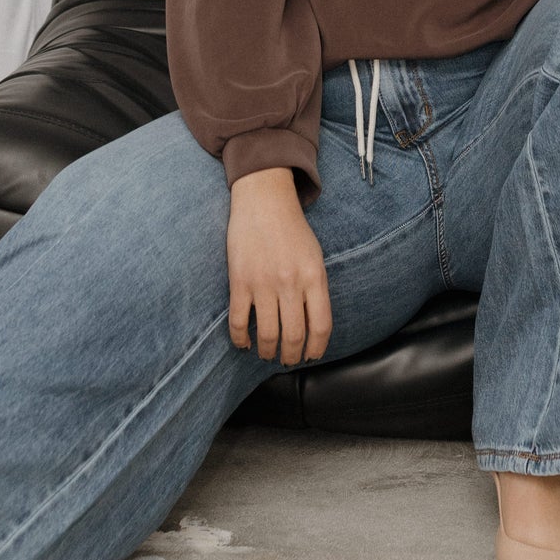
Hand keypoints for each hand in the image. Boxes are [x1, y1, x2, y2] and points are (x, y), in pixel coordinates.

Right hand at [226, 167, 332, 365]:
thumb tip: (313, 325)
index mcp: (314, 277)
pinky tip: (244, 343)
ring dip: (268, 352)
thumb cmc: (292, 229)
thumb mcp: (314, 256)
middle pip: (294, 336)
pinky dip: (241, 339)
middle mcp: (291, 283)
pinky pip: (239, 321)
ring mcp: (264, 283)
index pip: (321, 326)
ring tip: (267, 354)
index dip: (317, 348)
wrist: (264, 200)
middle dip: (291, 356)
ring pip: (267, 335)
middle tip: (288, 360)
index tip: (311, 356)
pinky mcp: (240, 281)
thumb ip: (316, 288)